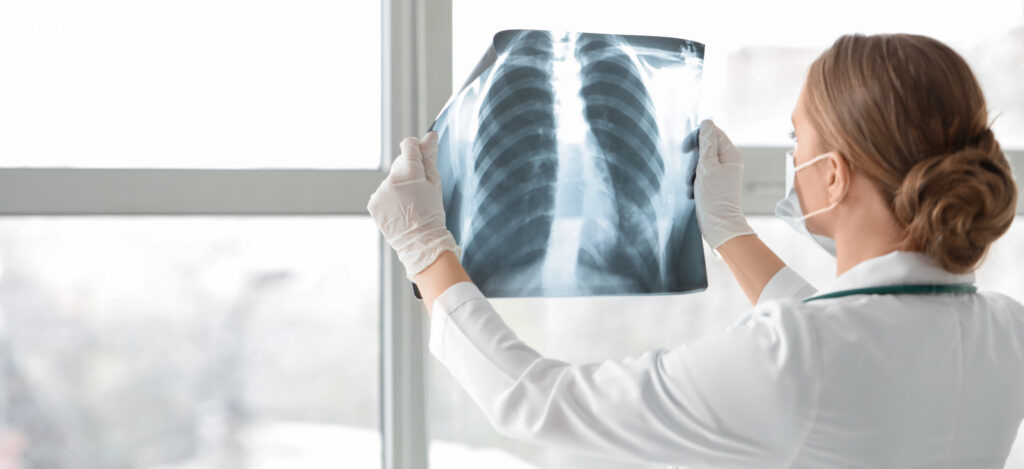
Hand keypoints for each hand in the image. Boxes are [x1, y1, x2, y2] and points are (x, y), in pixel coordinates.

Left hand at [367, 131, 461, 280]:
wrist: (421, 242)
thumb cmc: (433, 213)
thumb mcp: (436, 183)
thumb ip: (430, 157)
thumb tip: (430, 135)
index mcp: (410, 172)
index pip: (408, 145)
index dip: (416, 150)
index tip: (420, 160)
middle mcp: (391, 179)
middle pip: (399, 163)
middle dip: (408, 172)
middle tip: (418, 192)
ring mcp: (380, 192)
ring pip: (391, 180)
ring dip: (398, 187)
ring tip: (409, 204)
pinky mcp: (373, 204)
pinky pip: (382, 193)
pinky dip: (389, 199)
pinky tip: (399, 210)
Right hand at [695, 119, 755, 248]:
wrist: (718, 224)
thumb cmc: (713, 197)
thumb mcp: (706, 167)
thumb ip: (706, 144)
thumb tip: (707, 123)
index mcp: (731, 154)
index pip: (714, 132)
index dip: (698, 136)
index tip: (685, 149)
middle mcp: (729, 161)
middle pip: (708, 146)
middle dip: (694, 155)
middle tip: (689, 169)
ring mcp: (723, 172)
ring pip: (703, 160)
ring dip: (692, 168)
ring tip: (690, 182)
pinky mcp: (716, 182)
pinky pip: (703, 172)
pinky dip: (695, 178)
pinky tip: (691, 188)